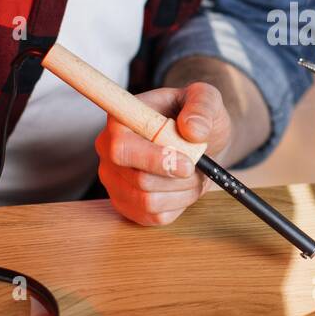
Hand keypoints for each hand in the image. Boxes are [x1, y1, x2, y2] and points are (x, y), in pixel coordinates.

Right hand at [94, 82, 230, 224]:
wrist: (201, 141)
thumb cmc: (196, 117)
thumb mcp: (205, 99)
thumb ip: (202, 106)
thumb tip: (193, 130)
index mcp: (120, 119)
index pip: (121, 147)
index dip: (153, 159)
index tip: (187, 163)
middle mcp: (109, 151)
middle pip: (139, 179)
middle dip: (179, 178)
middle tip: (198, 165)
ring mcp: (115, 180)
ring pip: (148, 202)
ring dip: (183, 191)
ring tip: (195, 174)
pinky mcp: (127, 204)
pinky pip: (154, 217)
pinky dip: (179, 204)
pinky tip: (185, 187)